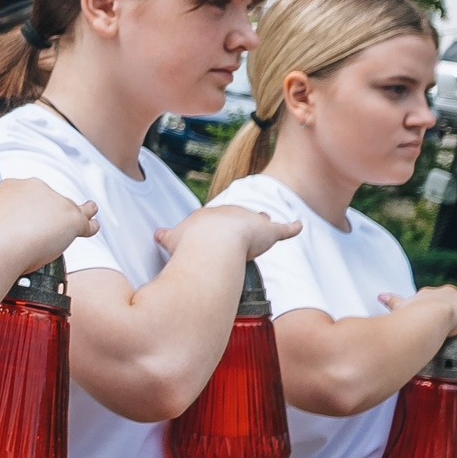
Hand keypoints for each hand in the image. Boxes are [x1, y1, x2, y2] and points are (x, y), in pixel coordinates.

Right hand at [0, 179, 97, 272]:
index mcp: (11, 186)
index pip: (23, 193)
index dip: (22, 208)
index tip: (18, 220)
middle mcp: (34, 188)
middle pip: (46, 198)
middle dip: (44, 211)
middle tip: (36, 231)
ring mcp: (55, 202)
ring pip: (68, 206)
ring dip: (74, 211)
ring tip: (82, 215)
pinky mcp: (71, 219)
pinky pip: (85, 220)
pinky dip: (90, 225)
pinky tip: (93, 226)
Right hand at [154, 205, 299, 262]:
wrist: (213, 243)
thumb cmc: (191, 243)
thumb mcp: (173, 239)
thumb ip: (166, 237)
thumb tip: (157, 235)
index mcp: (207, 215)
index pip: (212, 219)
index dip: (213, 227)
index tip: (212, 232)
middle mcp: (229, 214)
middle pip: (235, 216)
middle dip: (238, 221)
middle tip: (240, 229)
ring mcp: (250, 222)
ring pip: (258, 220)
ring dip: (261, 223)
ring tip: (264, 225)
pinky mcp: (269, 232)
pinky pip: (284, 229)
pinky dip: (292, 228)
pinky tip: (298, 225)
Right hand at [378, 286, 456, 338]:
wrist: (431, 315)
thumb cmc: (413, 313)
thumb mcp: (400, 306)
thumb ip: (391, 300)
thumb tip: (379, 296)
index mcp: (428, 293)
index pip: (432, 295)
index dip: (432, 300)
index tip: (432, 304)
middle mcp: (446, 293)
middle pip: (451, 297)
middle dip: (451, 304)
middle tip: (451, 316)